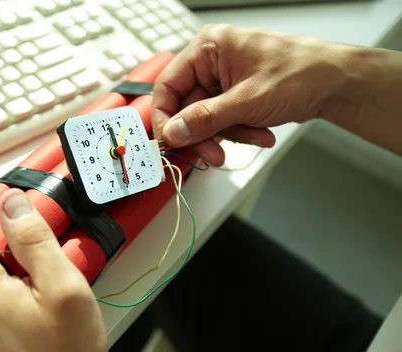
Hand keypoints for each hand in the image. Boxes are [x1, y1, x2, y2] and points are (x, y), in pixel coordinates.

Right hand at [152, 24, 350, 164]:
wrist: (336, 83)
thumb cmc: (302, 73)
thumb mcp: (248, 100)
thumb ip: (206, 118)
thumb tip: (174, 132)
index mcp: (209, 48)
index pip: (168, 85)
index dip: (165, 117)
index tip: (170, 142)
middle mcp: (212, 62)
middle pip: (186, 107)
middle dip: (203, 133)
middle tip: (212, 154)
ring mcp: (224, 80)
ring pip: (205, 119)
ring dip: (228, 135)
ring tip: (255, 137)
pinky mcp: (235, 96)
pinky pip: (223, 121)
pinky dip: (239, 132)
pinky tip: (261, 133)